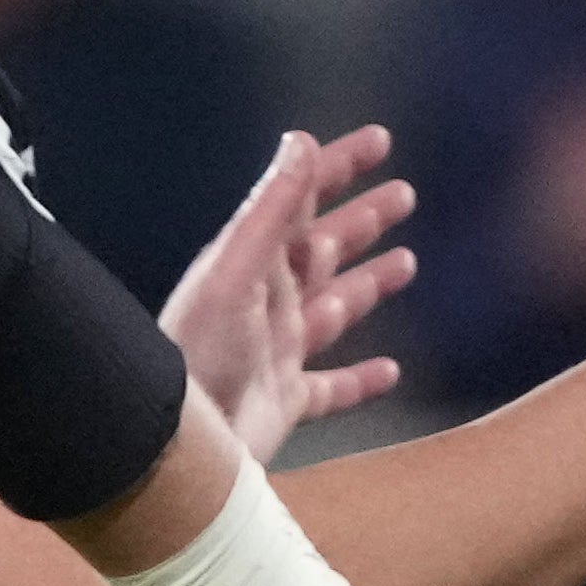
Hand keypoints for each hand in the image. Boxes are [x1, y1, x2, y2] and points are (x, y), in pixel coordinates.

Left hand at [162, 127, 413, 461]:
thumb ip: (270, 211)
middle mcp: (265, 304)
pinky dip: (362, 380)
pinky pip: (333, 387)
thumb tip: (300, 142)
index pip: (302, 203)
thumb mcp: (235, 272)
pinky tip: (391, 371)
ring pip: (333, 310)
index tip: (380, 141)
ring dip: (367, 284)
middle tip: (405, 194)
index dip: (338, 169)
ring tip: (407, 262)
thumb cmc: (200, 352)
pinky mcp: (286, 402)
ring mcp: (277, 354)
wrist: (178, 444)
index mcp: (251, 266)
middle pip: (323, 251)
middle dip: (362, 222)